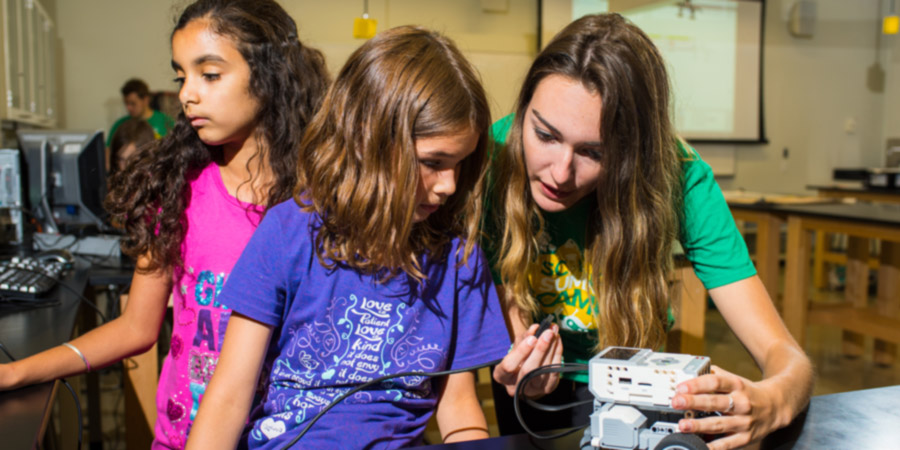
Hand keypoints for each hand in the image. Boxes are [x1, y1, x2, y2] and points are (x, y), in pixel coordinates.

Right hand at [492, 322, 561, 397]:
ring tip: (554, 331)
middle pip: (529, 369)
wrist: (527, 374)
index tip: (532, 338)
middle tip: (548, 333)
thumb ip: (523, 337)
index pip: (508, 366)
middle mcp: (516, 386)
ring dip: (552, 348)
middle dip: (540, 349)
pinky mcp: (547, 388)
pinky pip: (555, 370)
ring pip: (544, 369)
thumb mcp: (516, 347)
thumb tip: (535, 328)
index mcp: (502, 376)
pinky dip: (557, 353)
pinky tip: (557, 340)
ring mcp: (532, 389)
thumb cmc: (518, 358)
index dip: (521, 352)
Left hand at [672, 365, 788, 449]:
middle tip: (676, 402)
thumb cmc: (749, 392)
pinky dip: (714, 446)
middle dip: (694, 402)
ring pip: (719, 424)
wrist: (776, 406)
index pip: (715, 382)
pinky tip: (699, 446)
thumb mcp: (734, 379)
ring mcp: (744, 421)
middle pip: (715, 402)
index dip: (697, 384)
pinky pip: (728, 444)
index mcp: (737, 385)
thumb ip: (714, 375)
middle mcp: (741, 403)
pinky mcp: (746, 438)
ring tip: (683, 425)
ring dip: (699, 425)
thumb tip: (690, 372)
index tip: (681, 387)